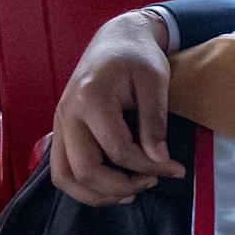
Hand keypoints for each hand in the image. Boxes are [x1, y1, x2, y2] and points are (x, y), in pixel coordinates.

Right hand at [49, 9, 185, 204]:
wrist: (115, 39)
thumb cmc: (137, 56)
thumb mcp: (155, 81)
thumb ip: (154, 121)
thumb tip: (159, 160)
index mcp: (91, 98)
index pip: (117, 150)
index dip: (149, 166)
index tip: (175, 169)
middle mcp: (67, 115)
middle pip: (84, 171)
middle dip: (121, 186)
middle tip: (152, 181)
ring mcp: (59, 125)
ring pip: (65, 178)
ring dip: (98, 194)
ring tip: (131, 192)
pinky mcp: (61, 132)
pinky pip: (62, 171)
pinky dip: (84, 187)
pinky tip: (113, 186)